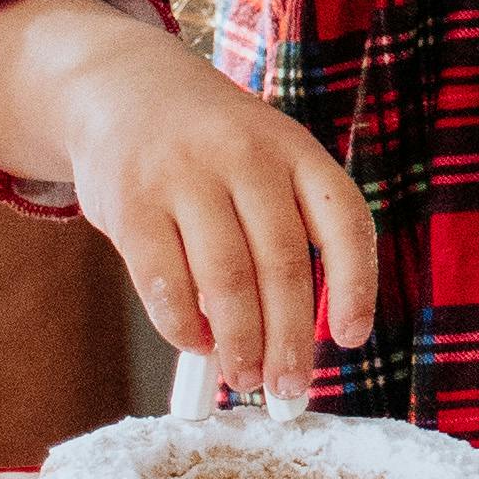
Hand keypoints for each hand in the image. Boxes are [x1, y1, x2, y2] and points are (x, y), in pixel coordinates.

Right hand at [0, 0, 378, 407]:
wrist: (123, 89)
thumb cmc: (211, 148)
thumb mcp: (264, 160)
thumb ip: (281, 233)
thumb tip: (291, 344)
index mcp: (295, 148)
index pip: (343, 219)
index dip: (355, 284)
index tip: (351, 340)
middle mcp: (246, 155)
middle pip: (283, 263)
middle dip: (291, 338)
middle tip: (289, 390)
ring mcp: (185, 174)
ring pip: (226, 280)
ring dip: (240, 343)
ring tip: (246, 380)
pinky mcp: (131, 200)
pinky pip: (164, 282)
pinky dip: (184, 328)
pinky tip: (197, 347)